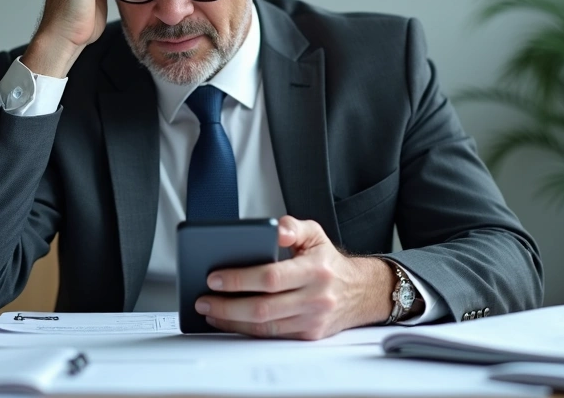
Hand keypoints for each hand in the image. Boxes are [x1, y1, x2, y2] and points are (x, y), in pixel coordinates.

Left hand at [195, 216, 394, 339]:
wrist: (360, 292)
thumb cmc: (329, 262)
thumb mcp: (315, 234)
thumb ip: (292, 226)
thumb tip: (275, 228)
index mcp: (315, 269)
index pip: (271, 277)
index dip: (239, 279)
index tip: (214, 278)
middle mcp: (315, 297)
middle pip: (263, 307)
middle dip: (227, 305)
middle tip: (203, 299)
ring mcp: (312, 320)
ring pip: (264, 327)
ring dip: (231, 321)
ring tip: (210, 310)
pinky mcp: (308, 335)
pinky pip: (272, 336)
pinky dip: (246, 330)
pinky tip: (229, 321)